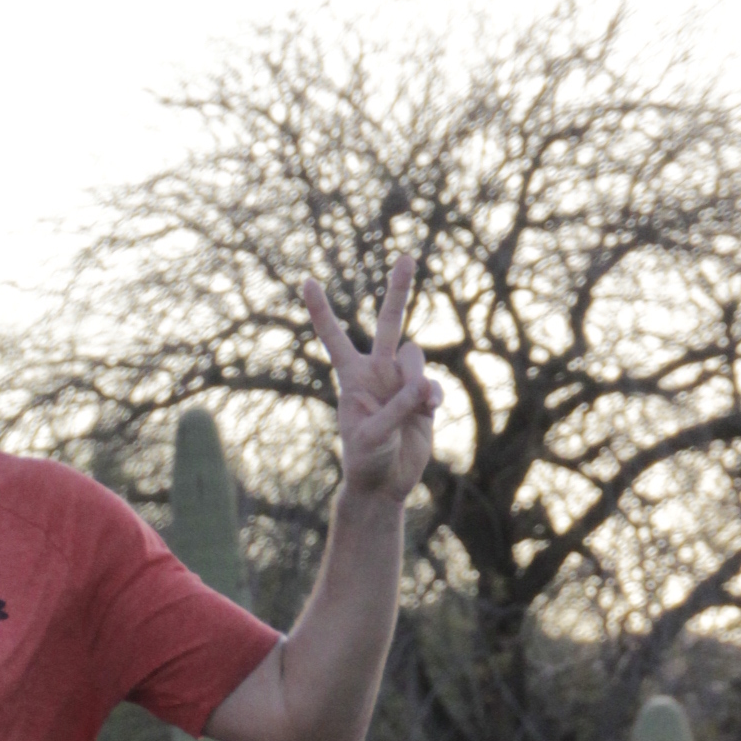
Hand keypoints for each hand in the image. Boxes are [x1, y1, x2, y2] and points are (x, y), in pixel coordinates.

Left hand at [303, 257, 439, 501]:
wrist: (384, 483)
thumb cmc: (365, 458)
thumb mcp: (373, 434)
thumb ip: (398, 407)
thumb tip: (425, 385)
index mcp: (352, 377)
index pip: (333, 337)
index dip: (321, 310)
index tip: (307, 280)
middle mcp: (377, 372)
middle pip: (388, 322)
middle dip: (398, 289)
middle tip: (405, 257)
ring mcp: (402, 382)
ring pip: (415, 356)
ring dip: (417, 377)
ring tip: (416, 406)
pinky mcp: (424, 397)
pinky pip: (433, 385)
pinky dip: (433, 396)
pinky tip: (430, 412)